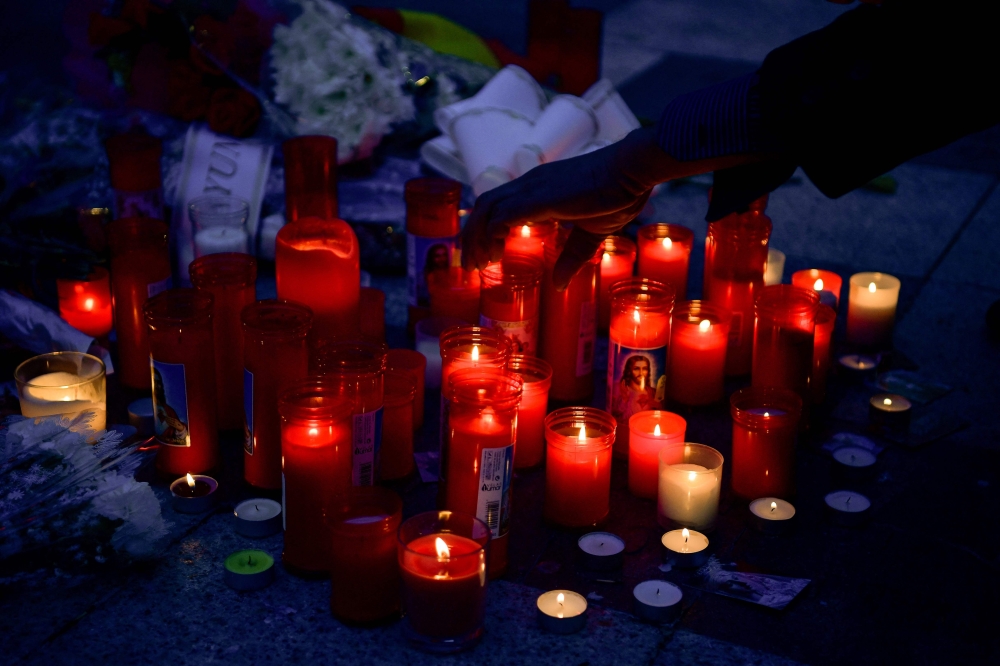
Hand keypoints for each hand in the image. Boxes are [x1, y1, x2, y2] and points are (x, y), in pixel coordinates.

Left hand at [462, 127, 674, 288]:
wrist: (632, 170)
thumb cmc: (618, 194)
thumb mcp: (591, 233)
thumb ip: (572, 257)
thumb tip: (558, 285)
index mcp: (538, 188)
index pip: (498, 203)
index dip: (485, 228)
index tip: (486, 254)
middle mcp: (528, 184)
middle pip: (484, 205)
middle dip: (472, 236)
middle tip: (472, 265)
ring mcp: (531, 188)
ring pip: (486, 209)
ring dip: (477, 237)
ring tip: (478, 264)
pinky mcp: (537, 198)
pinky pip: (501, 215)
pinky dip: (492, 234)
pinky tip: (495, 253)